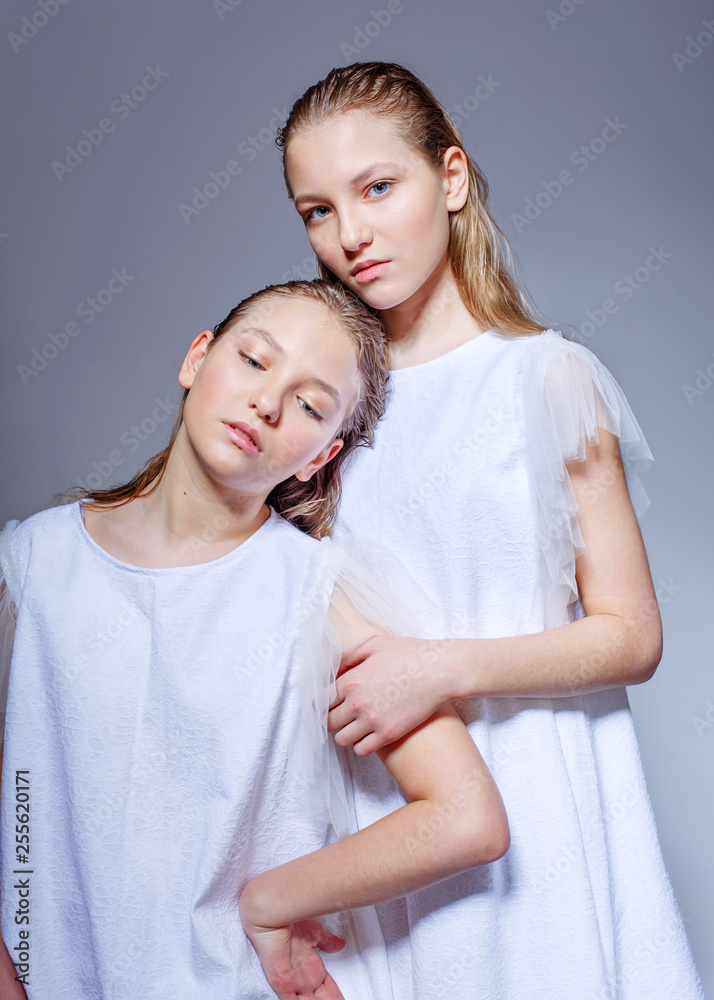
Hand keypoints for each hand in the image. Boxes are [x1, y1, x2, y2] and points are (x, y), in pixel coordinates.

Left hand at [242, 917, 345, 999]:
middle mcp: (303, 978)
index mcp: (311, 968)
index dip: (335, 996)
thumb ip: (327, 941)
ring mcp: (293, 983)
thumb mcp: (314, 933)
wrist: (273, 913)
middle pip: (321, 999)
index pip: (327, 989)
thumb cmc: (291, 919)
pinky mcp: (282, 984)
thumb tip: (340, 945)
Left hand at [327, 635, 451, 754]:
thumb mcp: (373, 644)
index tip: (329, 705)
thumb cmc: (409, 653)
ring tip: (354, 728)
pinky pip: (361, 750)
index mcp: (350, 680)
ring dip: (345, 734)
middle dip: (332, 719)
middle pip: (328, 722)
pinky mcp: (388, 734)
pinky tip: (369, 736)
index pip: (321, 701)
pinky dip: (361, 745)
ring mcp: (372, 721)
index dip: (322, 704)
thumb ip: (347, 655)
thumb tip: (329, 668)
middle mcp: (357, 703)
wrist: (440, 670)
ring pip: (341, 739)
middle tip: (342, 716)